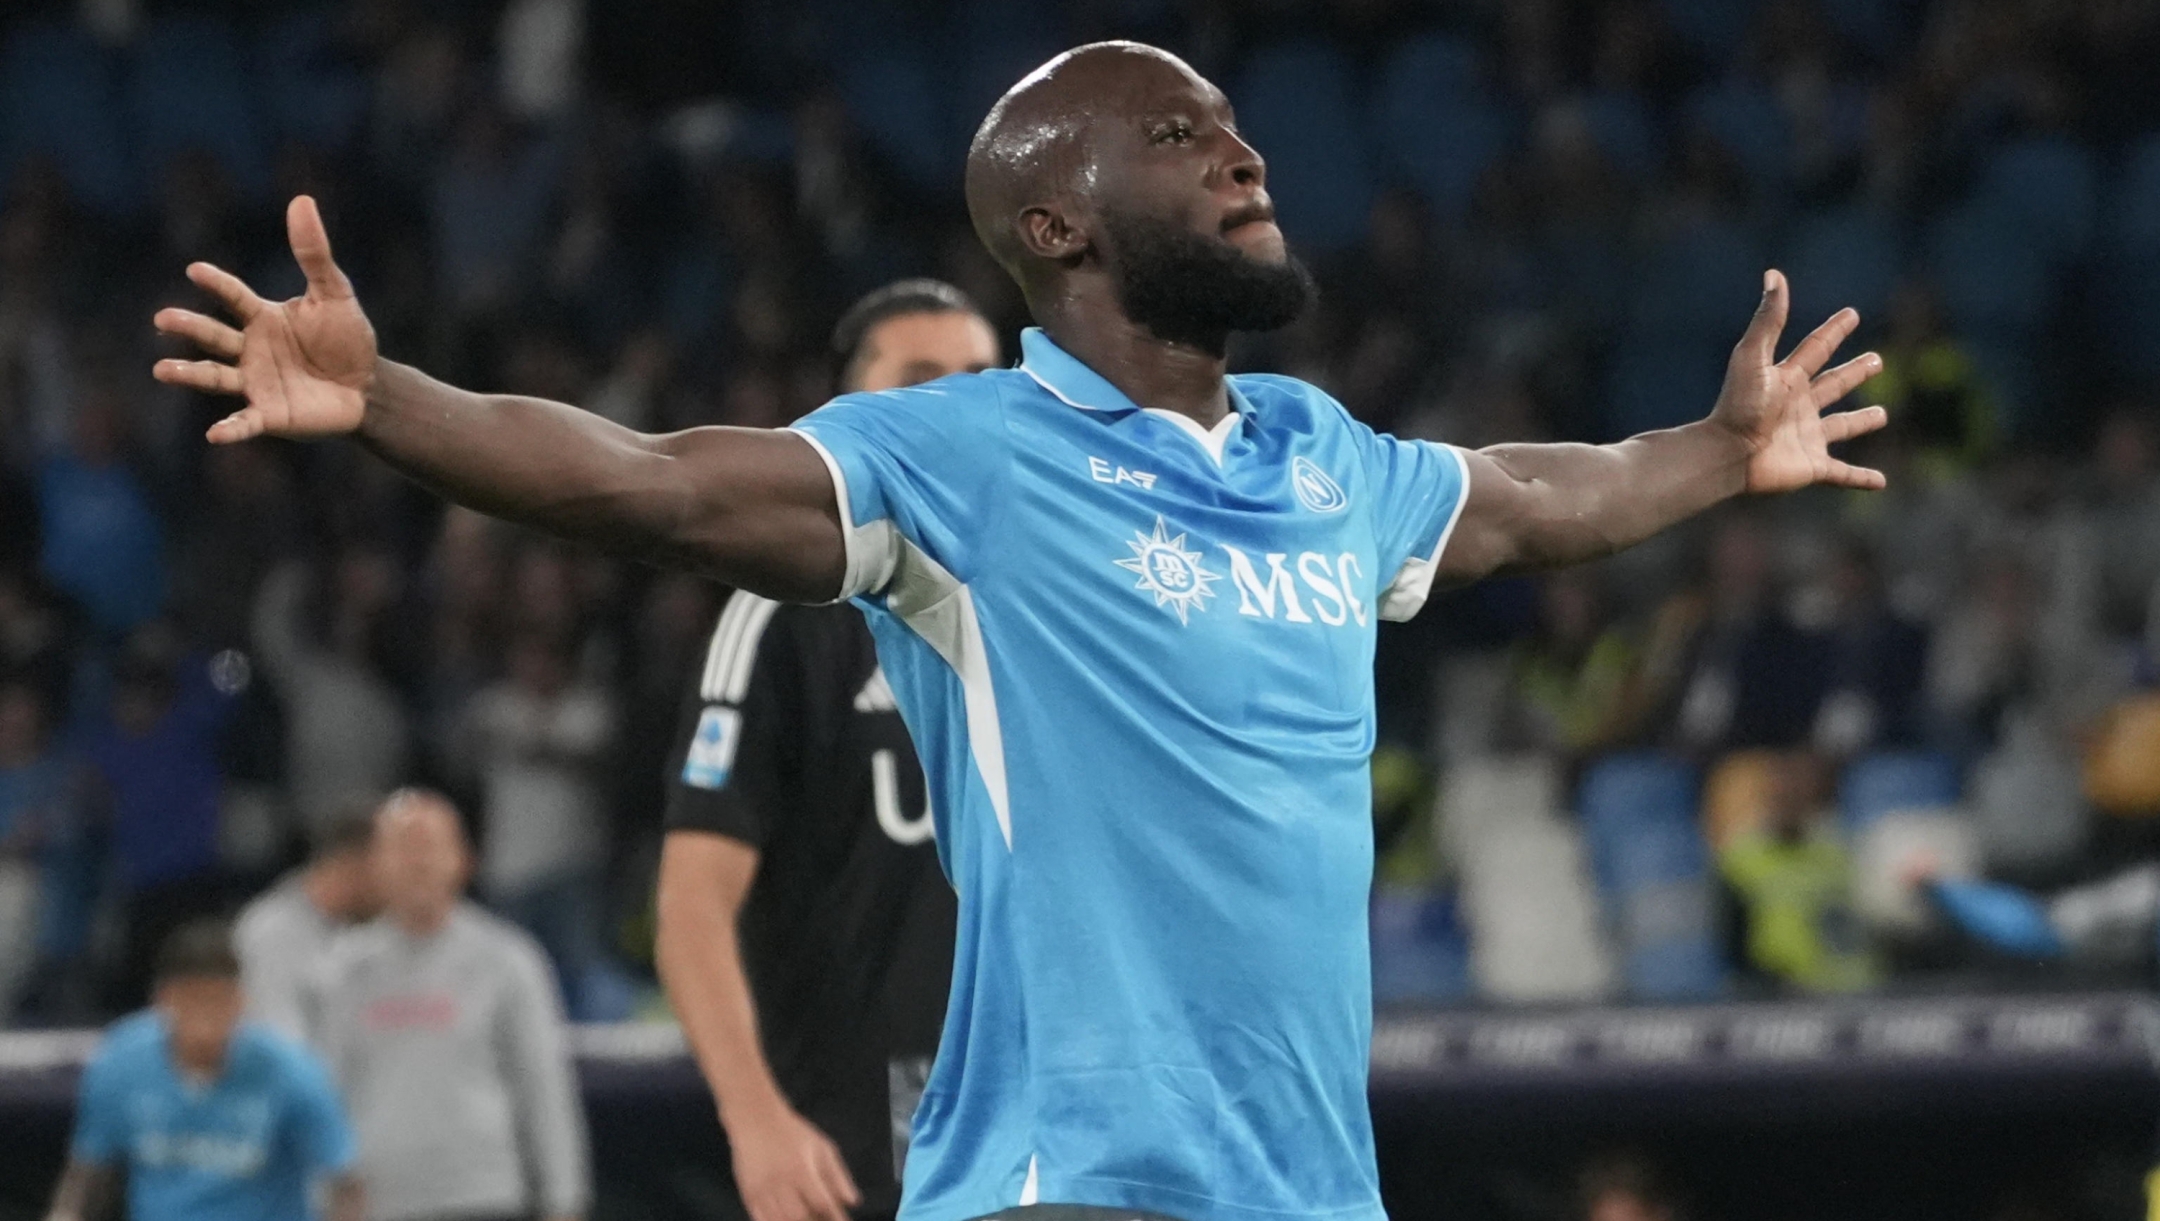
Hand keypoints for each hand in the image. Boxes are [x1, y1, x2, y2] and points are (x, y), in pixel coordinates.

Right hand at [153, 195, 376, 443]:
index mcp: (263, 318)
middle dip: (189, 328)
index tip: (195, 270)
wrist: (368, 387)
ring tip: (162, 370)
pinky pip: (245, 422)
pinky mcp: (270, 414)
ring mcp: (256, 382)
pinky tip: (215, 434)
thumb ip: (314, 253)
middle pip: (213, 336)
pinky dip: (231, 429)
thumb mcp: (335, 294)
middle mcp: (250, 349)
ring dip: (189, 375)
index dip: (217, 284)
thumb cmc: (348, 339)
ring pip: (215, 376)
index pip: (234, 296)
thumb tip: (302, 200)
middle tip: (163, 318)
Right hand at [727, 1097, 861, 1220]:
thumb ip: (837, 1175)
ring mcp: (762, 1190)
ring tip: (806, 1216)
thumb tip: (852, 1202)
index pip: (822, 1203)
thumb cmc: (793, 1133)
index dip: (834, 1216)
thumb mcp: (821, 1147)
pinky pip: (762, 1220)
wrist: (755, 1119)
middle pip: (800, 1217)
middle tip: (822, 1218)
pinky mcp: (748, 1195)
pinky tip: (786, 1218)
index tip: (841, 1219)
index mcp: (801, 1169)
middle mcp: (780, 1182)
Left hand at [1709, 269, 1889, 493]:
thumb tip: (1774, 273)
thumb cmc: (1739, 404)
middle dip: (1854, 373)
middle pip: (1833, 384)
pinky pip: (1843, 473)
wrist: (1728, 453)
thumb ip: (1769, 318)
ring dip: (1861, 421)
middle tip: (1876, 360)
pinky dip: (1861, 478)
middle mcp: (1799, 406)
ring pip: (1841, 426)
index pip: (1816, 348)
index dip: (1834, 331)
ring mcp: (1807, 436)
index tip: (1852, 314)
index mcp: (1788, 379)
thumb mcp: (1754, 356)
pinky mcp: (1812, 466)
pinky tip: (1881, 482)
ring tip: (1882, 415)